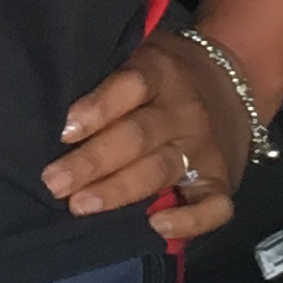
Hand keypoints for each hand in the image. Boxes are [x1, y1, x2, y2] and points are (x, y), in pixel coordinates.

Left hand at [45, 34, 253, 241]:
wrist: (234, 79)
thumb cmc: (166, 75)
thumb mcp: (143, 55)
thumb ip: (108, 74)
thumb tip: (48, 102)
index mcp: (162, 72)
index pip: (132, 85)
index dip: (100, 106)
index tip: (65, 130)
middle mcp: (185, 111)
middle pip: (137, 135)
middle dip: (93, 162)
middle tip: (54, 182)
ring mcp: (206, 148)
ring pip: (161, 169)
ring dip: (119, 190)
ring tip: (80, 205)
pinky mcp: (223, 180)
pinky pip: (214, 206)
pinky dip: (190, 221)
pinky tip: (157, 227)